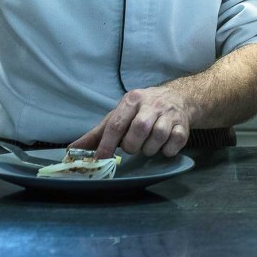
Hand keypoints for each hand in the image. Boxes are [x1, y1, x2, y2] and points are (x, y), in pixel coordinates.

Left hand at [72, 86, 191, 157]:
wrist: (178, 98)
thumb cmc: (142, 109)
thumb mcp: (120, 115)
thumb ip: (98, 133)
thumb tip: (73, 149)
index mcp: (132, 100)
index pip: (117, 123)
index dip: (108, 143)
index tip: (101, 158)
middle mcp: (152, 104)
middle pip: (139, 129)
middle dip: (133, 145)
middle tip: (133, 147)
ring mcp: (170, 114)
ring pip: (158, 137)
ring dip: (150, 149)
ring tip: (148, 146)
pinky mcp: (184, 125)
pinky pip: (175, 142)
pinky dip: (167, 150)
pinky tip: (163, 147)